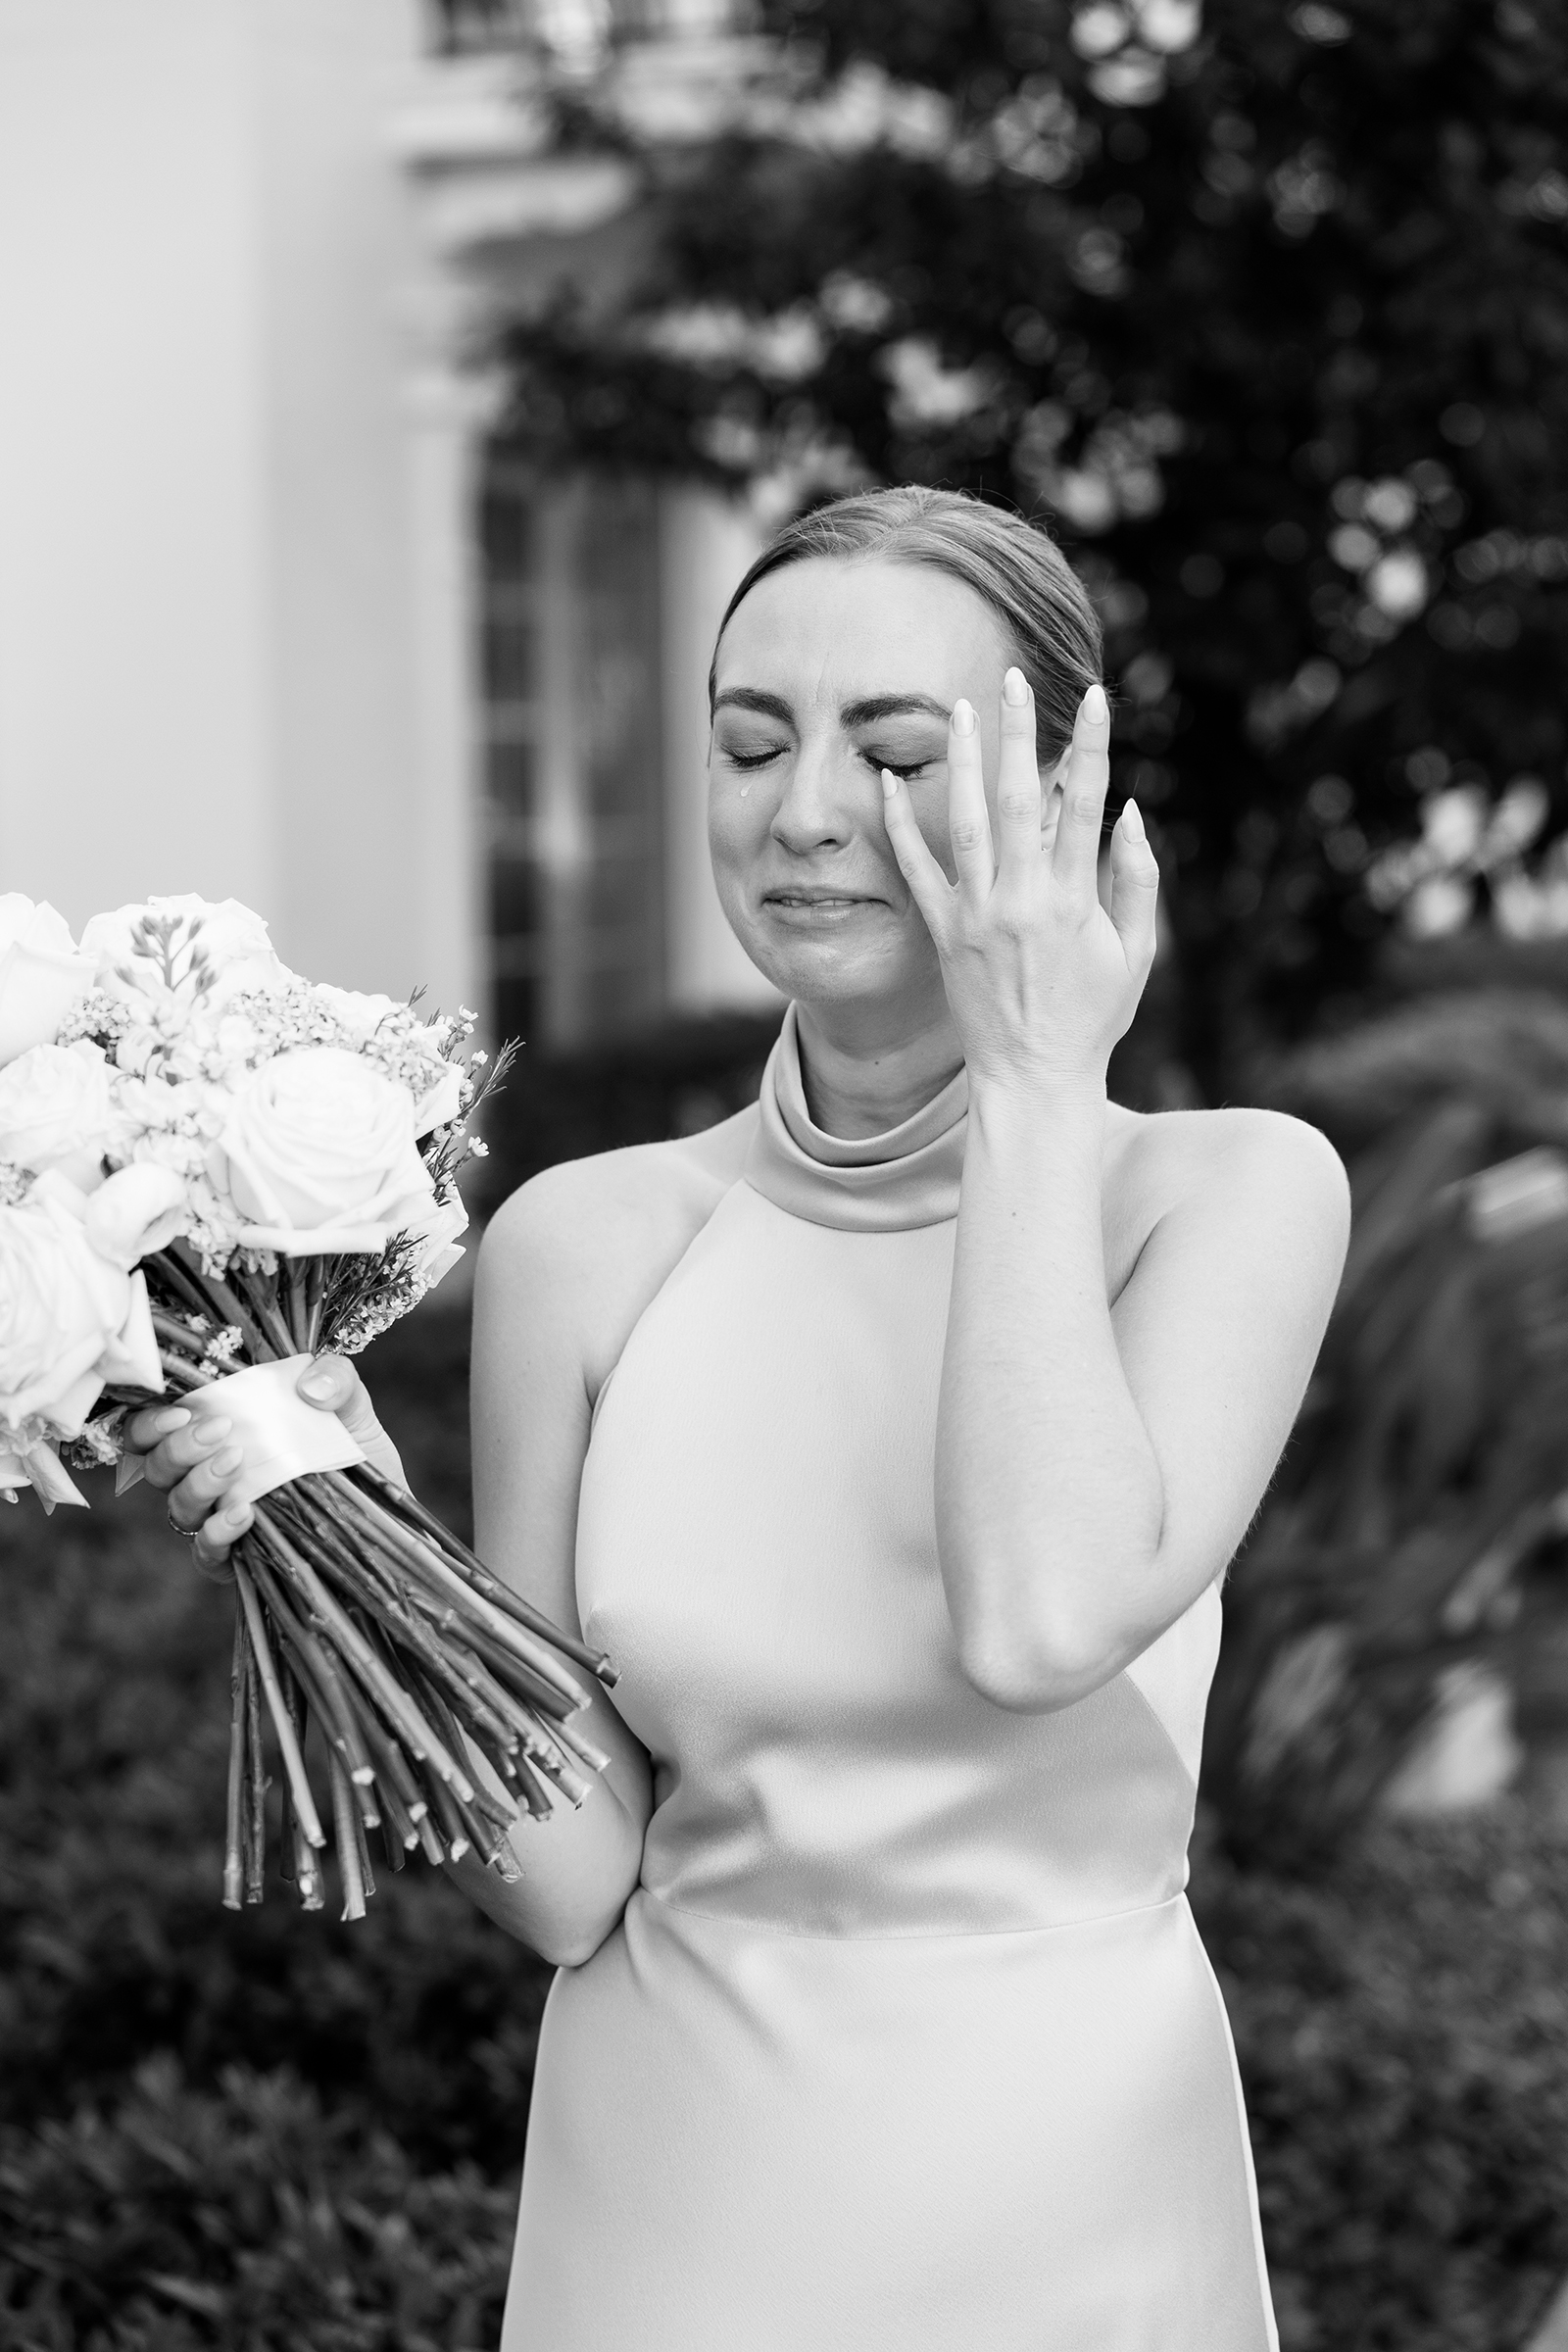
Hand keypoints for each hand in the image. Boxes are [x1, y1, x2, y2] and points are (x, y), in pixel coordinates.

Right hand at [123, 1354, 406, 1580]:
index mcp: (219, 1432)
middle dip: (177, 1447)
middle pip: (158, 1466)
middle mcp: (208, 1475)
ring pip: (179, 1506)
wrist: (385, 1510)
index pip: (155, 1428)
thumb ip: (336, 1380)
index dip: (150, 1420)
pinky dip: (217, 1533)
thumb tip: (310, 1384)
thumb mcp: (352, 1407)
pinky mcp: (240, 1558)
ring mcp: (220, 1518)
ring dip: (199, 1482)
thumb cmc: (354, 1451)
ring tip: (237, 1463)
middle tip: (218, 1431)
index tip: (181, 1410)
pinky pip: (207, 1552)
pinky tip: (242, 1514)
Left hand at [880, 671, 1159, 1092]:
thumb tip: (1133, 811)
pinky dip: (900, 825)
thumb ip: (1138, 881)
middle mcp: (1021, 901)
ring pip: (964, 823)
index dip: (1091, 748)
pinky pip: (916, 869)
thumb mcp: (1136, 953)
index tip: (1095, 698)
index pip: (1084, 806)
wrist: (1032, 1078)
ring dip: (960, 761)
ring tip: (958, 708)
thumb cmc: (1092, 1017)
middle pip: (1018, 800)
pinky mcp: (943, 932)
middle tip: (1013, 678)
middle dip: (1017, 734)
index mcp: (1074, 901)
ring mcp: (976, 915)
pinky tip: (887, 781)